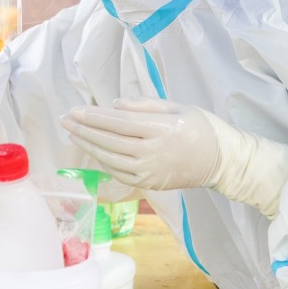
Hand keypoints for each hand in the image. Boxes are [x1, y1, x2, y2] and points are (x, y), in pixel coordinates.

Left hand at [61, 98, 222, 190]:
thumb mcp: (176, 106)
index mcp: (162, 129)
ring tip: (72, 133)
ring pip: (110, 158)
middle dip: (83, 129)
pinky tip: (91, 149)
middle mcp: (154, 152)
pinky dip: (102, 160)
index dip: (94, 117)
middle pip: (110, 140)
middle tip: (64, 119)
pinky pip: (118, 172)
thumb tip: (114, 106)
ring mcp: (150, 171)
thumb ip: (144, 105)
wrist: (222, 161)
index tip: (74, 110)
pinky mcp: (149, 183)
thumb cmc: (201, 127)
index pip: (119, 123)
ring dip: (88, 145)